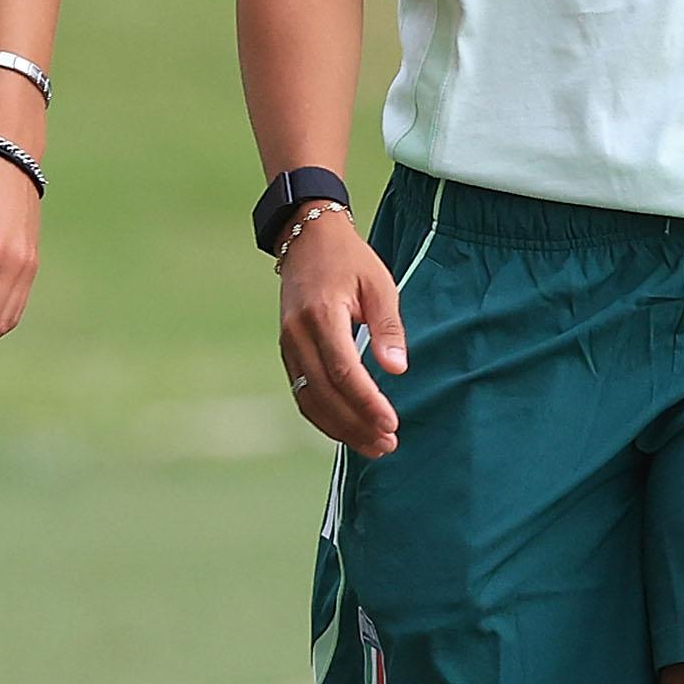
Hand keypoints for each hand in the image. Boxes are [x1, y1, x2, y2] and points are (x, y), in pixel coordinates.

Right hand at [278, 212, 404, 458]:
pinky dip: (323, 417)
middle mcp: (297, 334)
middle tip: (388, 444)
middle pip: (323, 393)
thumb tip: (396, 370)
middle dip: (356, 425)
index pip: (342, 370)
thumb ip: (388, 328)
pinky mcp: (287, 352)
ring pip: (309, 400)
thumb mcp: (379, 284)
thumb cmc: (350, 260)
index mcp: (321, 314)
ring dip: (340, 429)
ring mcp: (287, 345)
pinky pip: (301, 393)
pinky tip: (348, 430)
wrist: (306, 238)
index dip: (367, 402)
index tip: (392, 423)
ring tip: (373, 446)